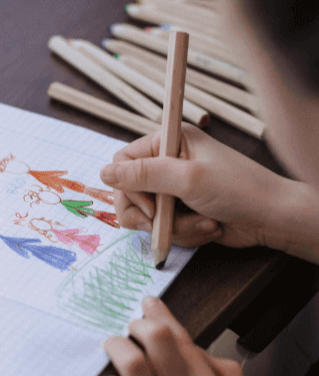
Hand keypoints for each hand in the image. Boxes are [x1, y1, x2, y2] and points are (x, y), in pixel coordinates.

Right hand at [100, 124, 300, 250]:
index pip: (123, 161)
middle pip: (128, 192)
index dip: (128, 187)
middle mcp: (168, 163)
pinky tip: (208, 228)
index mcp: (168, 142)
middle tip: (164, 221)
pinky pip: (164, 230)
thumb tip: (104, 172)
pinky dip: (184, 234)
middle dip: (149, 214)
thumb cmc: (238, 189)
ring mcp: (174, 190)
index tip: (150, 205)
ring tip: (201, 222)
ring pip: (146, 217)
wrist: (272, 219)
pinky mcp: (182, 213)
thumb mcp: (188, 179)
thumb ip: (144, 175)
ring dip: (172, 227)